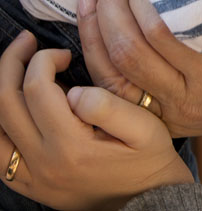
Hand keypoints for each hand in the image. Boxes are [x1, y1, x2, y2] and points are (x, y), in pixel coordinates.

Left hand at [0, 31, 190, 209]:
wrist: (148, 201)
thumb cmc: (150, 159)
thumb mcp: (146, 129)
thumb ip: (110, 107)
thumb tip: (74, 90)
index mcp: (71, 145)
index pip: (37, 88)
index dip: (45, 59)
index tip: (65, 52)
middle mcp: (42, 162)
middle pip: (5, 103)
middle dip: (12, 64)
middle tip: (27, 43)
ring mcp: (31, 177)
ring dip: (0, 90)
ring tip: (14, 68)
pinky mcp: (29, 185)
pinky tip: (11, 108)